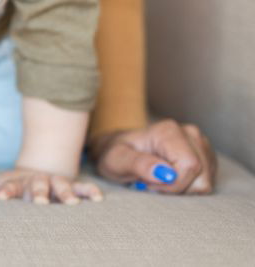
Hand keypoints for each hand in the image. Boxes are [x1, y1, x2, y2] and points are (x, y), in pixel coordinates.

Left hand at [0, 169, 103, 204]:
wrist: (41, 169)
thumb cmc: (18, 183)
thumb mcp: (3, 181)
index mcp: (20, 182)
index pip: (10, 186)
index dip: (5, 192)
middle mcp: (39, 181)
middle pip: (37, 186)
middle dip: (38, 193)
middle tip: (39, 203)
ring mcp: (56, 182)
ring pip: (62, 186)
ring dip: (66, 193)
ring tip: (72, 204)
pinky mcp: (73, 186)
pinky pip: (83, 187)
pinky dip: (90, 191)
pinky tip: (98, 198)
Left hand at [90, 119, 216, 193]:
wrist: (120, 151)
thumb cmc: (115, 155)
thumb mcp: (116, 160)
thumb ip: (139, 164)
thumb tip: (166, 174)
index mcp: (169, 131)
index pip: (190, 166)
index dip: (172, 184)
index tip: (149, 183)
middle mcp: (190, 134)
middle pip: (201, 178)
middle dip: (177, 188)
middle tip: (153, 182)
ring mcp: (200, 144)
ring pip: (205, 183)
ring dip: (182, 189)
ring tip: (160, 179)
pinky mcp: (205, 156)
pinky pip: (205, 183)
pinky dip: (187, 187)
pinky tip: (170, 178)